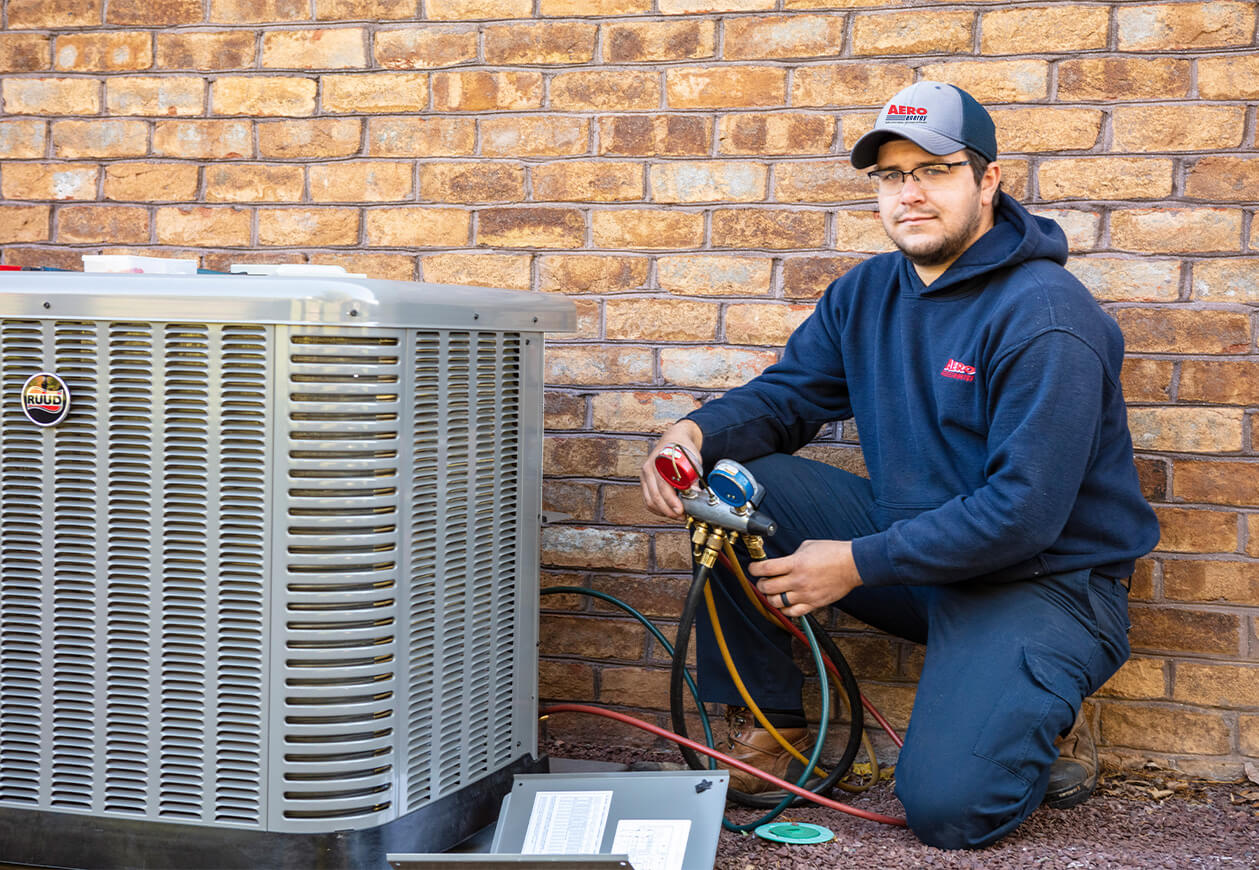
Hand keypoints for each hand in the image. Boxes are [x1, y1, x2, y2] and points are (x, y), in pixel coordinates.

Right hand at [640, 419, 703, 519]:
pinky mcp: (645, 482)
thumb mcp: (692, 461)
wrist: (674, 438)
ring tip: (676, 515)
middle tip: (681, 516)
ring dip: (663, 512)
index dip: (672, 502)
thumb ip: (692, 479)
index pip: (663, 487)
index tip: (681, 511)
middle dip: (668, 511)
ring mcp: (645, 475)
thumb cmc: (683, 449)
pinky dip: (657, 508)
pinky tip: (667, 511)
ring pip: (649, 501)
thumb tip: (696, 497)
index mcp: (660, 462)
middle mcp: (649, 469)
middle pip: (655, 497)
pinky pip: (647, 500)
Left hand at [748, 540, 862, 617]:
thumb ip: (791, 556)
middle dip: (760, 584)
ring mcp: (806, 594)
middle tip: (762, 580)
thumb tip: (780, 563)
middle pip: (767, 587)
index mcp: (795, 563)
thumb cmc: (833, 553)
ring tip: (772, 592)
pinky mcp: (814, 603)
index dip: (754, 568)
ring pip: (777, 603)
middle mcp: (798, 580)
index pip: (765, 568)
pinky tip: (784, 603)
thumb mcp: (807, 546)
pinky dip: (784, 609)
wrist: (852, 565)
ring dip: (770, 598)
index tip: (753, 568)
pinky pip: (793, 612)